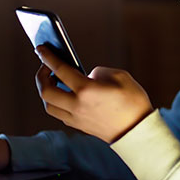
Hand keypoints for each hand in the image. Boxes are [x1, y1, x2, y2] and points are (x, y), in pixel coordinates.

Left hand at [35, 44, 153, 142]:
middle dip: (41, 76)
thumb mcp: (119, 76)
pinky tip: (65, 95)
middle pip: (45, 91)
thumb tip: (87, 76)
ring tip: (53, 81)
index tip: (40, 49)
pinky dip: (57, 102)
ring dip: (46, 92)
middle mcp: (77, 105)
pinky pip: (59, 114)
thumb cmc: (133, 102)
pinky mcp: (80, 126)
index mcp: (86, 90)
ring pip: (49, 106)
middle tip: (46, 67)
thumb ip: (98, 72)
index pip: (59, 70)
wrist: (138, 131)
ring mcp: (76, 118)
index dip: (47, 57)